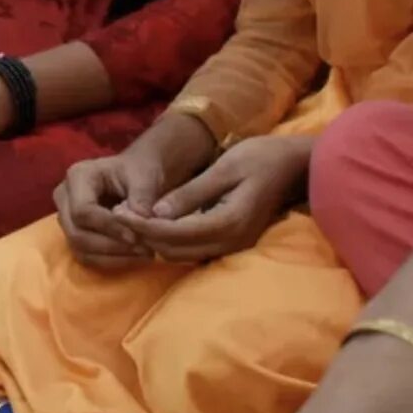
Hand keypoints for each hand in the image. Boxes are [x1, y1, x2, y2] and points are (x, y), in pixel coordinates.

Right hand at [50, 146, 165, 267]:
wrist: (138, 176)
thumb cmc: (141, 171)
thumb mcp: (146, 176)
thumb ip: (142, 196)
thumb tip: (141, 219)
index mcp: (77, 176)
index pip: (82, 210)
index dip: (108, 227)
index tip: (136, 237)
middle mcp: (64, 197)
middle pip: (76, 232)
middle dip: (111, 245)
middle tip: (144, 249)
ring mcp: (66, 218)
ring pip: (79, 248)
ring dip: (112, 257)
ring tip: (144, 254)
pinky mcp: (75, 234)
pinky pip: (86, 256)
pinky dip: (110, 261)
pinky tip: (134, 258)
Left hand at [122, 133, 310, 263]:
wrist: (297, 166)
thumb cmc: (261, 158)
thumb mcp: (224, 169)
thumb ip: (191, 193)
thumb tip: (156, 214)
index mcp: (230, 222)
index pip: (175, 234)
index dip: (143, 226)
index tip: (117, 213)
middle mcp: (232, 241)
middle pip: (176, 250)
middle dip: (144, 236)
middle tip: (115, 216)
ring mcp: (234, 245)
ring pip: (184, 254)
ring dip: (156, 241)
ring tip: (129, 219)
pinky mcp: (233, 241)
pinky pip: (195, 249)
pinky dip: (171, 241)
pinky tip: (154, 224)